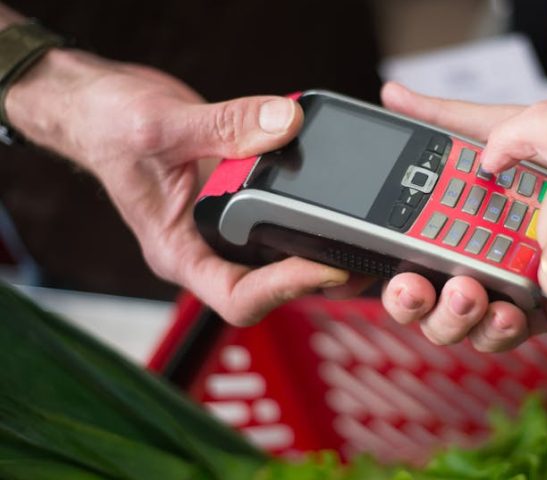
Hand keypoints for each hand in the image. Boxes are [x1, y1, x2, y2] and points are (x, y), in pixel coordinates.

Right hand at [6, 49, 356, 324]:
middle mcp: (206, 247)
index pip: (238, 297)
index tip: (326, 265)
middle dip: (318, 274)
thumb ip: (224, 125)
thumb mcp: (161, 125)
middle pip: (271, 284)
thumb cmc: (107, 128)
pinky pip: (280, 212)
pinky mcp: (240, 199)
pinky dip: (309, 206)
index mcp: (179, 252)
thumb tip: (286, 123)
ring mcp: (224, 226)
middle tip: (363, 253)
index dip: (286, 289)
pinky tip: (337, 189)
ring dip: (321, 244)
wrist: (101, 106)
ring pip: (281, 252)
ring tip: (362, 229)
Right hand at [379, 82, 546, 351]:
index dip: (392, 276)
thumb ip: (443, 118)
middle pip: (424, 300)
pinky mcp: (538, 309)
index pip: (407, 256)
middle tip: (422, 287)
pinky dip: (500, 326)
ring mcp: (502, 288)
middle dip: (415, 302)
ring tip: (470, 294)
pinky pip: (507, 330)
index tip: (388, 275)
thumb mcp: (500, 128)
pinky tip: (509, 309)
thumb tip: (394, 97)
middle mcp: (469, 261)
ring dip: (454, 316)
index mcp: (451, 225)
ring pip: (459, 321)